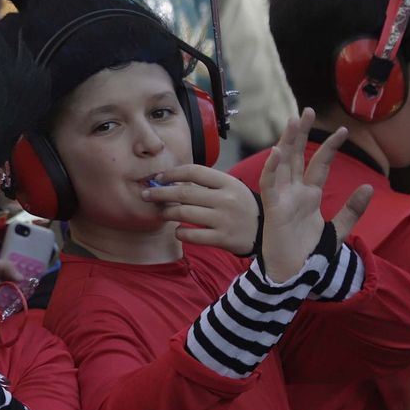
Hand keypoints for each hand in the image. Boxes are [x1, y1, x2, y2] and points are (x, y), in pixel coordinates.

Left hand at [141, 164, 259, 255]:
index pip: (193, 171)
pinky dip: (179, 232)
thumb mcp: (230, 188)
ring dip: (166, 212)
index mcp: (227, 182)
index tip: (158, 178)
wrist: (263, 231)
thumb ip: (206, 183)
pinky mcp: (222, 239)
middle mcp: (226, 199)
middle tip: (146, 194)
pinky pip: (191, 235)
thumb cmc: (240, 206)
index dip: (172, 173)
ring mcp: (224, 220)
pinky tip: (177, 230)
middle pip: (184, 192)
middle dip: (160, 193)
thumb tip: (171, 181)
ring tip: (160, 213)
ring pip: (184, 213)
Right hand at [258, 109, 371, 282]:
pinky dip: (272, 169)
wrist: (294, 276)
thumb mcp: (338, 230)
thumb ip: (352, 210)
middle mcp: (293, 194)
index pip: (318, 166)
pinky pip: (270, 186)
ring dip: (286, 143)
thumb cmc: (310, 255)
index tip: (342, 130)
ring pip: (282, 165)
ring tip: (292, 121)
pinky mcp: (273, 211)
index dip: (328, 147)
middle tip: (305, 110)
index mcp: (308, 197)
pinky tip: (278, 152)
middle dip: (300, 134)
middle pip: (296, 158)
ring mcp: (282, 200)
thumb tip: (366, 186)